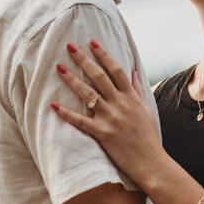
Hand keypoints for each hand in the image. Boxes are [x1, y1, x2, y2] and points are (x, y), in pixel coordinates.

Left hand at [50, 41, 166, 183]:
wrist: (150, 162)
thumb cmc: (148, 136)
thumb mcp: (146, 109)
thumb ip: (138, 90)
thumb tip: (134, 71)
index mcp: (131, 97)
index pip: (116, 69)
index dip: (103, 54)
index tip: (92, 42)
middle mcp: (121, 104)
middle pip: (99, 77)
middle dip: (83, 60)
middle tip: (69, 46)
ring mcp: (111, 118)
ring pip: (87, 94)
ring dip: (72, 80)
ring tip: (58, 67)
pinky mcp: (103, 134)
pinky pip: (81, 121)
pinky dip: (66, 113)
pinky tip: (53, 104)